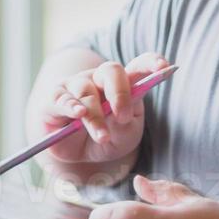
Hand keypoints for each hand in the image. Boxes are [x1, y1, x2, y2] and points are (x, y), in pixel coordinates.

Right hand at [36, 53, 169, 163]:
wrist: (78, 156)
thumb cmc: (106, 140)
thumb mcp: (123, 138)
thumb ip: (124, 125)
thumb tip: (116, 113)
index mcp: (123, 85)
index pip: (138, 67)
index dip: (150, 62)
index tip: (163, 67)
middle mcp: (99, 79)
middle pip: (111, 70)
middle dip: (119, 92)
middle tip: (122, 116)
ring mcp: (75, 85)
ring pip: (86, 90)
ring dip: (95, 116)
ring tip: (101, 136)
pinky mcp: (54, 97)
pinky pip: (61, 97)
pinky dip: (70, 105)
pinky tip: (78, 113)